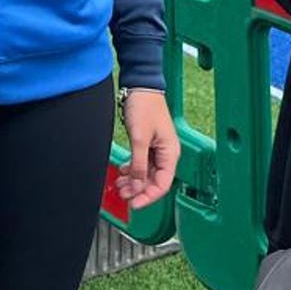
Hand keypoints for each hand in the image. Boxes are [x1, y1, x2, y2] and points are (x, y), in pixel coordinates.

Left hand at [116, 90, 178, 210]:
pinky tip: (122, 171)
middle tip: (123, 195)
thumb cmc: (144, 106)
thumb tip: (138, 185)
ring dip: (134, 180)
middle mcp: (166, 153)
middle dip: (138, 190)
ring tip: (120, 185)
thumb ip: (139, 163)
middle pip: (154, 181)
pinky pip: (142, 162)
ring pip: (146, 173)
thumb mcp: (139, 138)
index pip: (162, 185)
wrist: (140, 85)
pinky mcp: (147, 143)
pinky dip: (132, 169)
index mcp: (170, 153)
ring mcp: (156, 148)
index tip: (134, 204)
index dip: (148, 197)